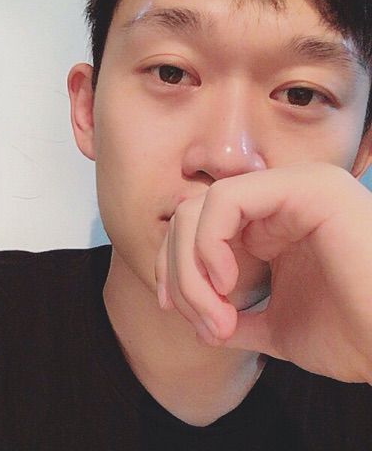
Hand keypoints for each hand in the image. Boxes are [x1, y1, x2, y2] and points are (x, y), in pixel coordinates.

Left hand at [155, 163, 371, 383]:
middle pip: (188, 217)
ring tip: (215, 316)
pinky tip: (226, 282)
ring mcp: (291, 189)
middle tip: (202, 321)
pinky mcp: (305, 188)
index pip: (195, 230)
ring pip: (199, 208)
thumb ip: (236, 318)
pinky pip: (226, 200)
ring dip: (191, 267)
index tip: (174, 309)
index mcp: (270, 226)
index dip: (173, 268)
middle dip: (179, 273)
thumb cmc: (351, 335)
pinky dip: (209, 244)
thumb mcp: (276, 328)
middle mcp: (277, 202)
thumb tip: (199, 323)